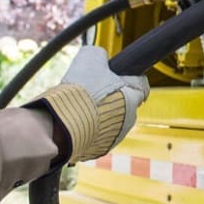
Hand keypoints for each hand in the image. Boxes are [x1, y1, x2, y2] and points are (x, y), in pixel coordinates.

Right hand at [35, 46, 148, 163]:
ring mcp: (116, 135)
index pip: (141, 85)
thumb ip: (100, 55)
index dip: (128, 79)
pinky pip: (99, 135)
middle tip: (92, 91)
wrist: (62, 122)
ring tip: (81, 107)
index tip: (117, 77)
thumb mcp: (90, 58)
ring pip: (112, 121)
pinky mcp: (101, 149)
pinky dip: (91, 128)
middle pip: (125, 103)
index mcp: (132, 96)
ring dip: (101, 114)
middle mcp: (129, 118)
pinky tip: (77, 121)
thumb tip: (100, 57)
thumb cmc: (79, 91)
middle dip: (112, 97)